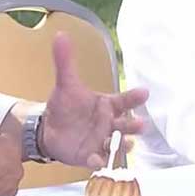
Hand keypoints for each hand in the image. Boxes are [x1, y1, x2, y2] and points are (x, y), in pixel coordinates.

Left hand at [40, 32, 148, 167]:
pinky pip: (98, 159)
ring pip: (117, 144)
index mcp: (107, 105)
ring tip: (129, 145)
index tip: (145, 92)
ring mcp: (101, 141)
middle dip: (134, 125)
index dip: (134, 97)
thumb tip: (60, 35)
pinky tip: (98, 160)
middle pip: (125, 125)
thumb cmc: (65, 105)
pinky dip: (99, 160)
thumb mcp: (65, 83)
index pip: (124, 101)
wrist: (49, 129)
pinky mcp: (90, 155)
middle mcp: (108, 124)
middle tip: (142, 124)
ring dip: (124, 145)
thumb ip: (65, 61)